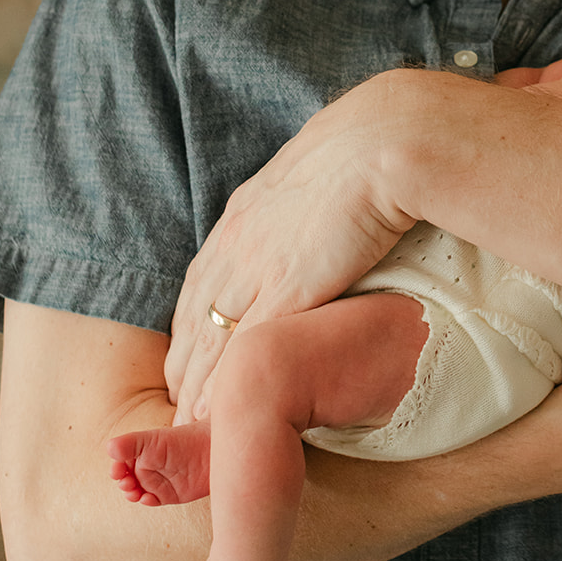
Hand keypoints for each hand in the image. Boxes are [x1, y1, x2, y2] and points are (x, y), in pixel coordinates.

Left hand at [165, 72, 418, 423]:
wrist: (383, 139)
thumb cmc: (369, 146)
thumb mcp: (319, 170)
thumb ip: (308, 199)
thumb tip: (326, 215)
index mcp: (247, 211)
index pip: (204, 279)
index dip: (194, 323)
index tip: (190, 354)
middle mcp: (238, 241)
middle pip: (195, 314)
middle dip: (184, 361)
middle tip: (178, 400)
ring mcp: (257, 265)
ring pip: (209, 338)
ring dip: (195, 383)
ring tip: (189, 421)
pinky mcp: (285, 289)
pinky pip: (242, 349)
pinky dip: (225, 385)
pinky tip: (216, 413)